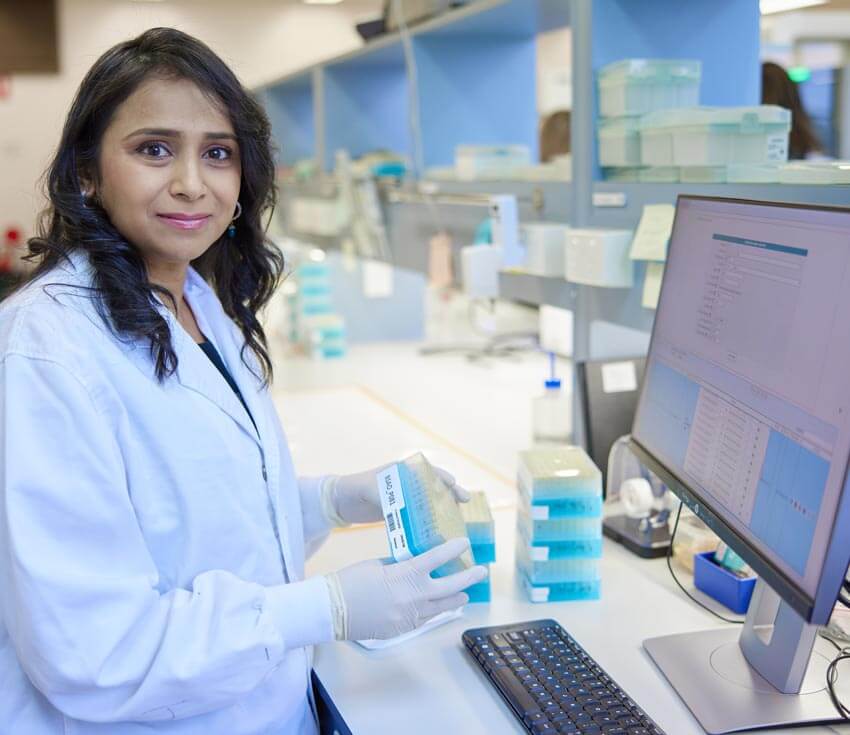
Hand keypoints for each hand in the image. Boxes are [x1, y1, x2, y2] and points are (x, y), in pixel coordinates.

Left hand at [323, 463, 470, 524]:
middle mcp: (407, 483)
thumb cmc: (354, 489)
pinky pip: (418, 516)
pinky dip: (428, 522)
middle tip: (464, 502)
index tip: (456, 487)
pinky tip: (436, 532)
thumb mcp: (369, 489)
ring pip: (429, 502)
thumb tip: (400, 504)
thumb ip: (384, 495)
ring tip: (456, 519)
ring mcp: (404, 498)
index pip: (429, 472)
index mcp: (402, 472)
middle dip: (450, 494)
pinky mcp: (399, 512)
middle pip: (434, 487)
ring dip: (442, 509)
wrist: (339, 502)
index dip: (444, 479)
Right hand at [325, 538, 486, 640]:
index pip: (436, 559)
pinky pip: (424, 619)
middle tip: (481, 571)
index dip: (453, 549)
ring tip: (465, 593)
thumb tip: (414, 564)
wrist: (332, 610)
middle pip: (449, 587)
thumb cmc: (351, 581)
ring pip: (441, 608)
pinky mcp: (402, 629)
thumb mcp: (378, 565)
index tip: (465, 542)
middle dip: (468, 578)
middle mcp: (412, 597)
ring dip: (454, 598)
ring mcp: (408, 616)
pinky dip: (433, 611)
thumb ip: (400, 564)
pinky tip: (438, 607)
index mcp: (405, 575)